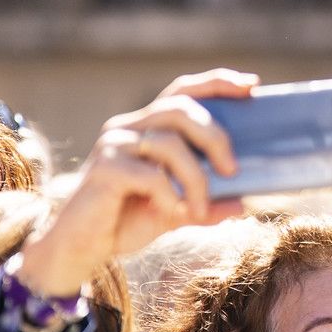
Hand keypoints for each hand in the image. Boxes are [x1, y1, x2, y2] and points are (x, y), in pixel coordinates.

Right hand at [15, 69, 255, 295]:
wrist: (81, 248)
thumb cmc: (126, 222)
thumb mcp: (175, 212)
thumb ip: (206, 205)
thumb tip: (242, 204)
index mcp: (146, 127)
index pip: (183, 91)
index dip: (216, 83)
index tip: (250, 85)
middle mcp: (128, 127)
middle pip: (180, 109)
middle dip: (215, 136)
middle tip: (233, 169)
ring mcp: (114, 145)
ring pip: (169, 143)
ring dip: (195, 179)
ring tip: (200, 209)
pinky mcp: (104, 168)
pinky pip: (150, 174)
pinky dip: (170, 195)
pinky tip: (173, 212)